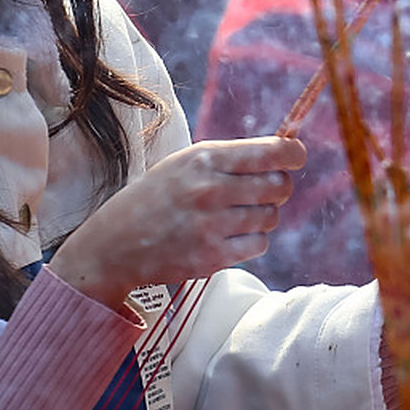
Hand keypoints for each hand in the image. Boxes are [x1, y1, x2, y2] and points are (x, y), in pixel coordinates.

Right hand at [49, 136, 304, 306]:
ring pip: (271, 217)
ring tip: (235, 215)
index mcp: (205, 158)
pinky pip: (258, 245)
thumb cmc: (156, 197)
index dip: (293, 155)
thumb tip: (285, 152)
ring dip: (262, 216)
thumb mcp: (185, 163)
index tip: (295, 158)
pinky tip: (228, 236)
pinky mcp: (212, 257)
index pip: (272, 152)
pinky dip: (251, 241)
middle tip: (263, 190)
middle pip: (280, 186)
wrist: (113, 245)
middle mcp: (210, 190)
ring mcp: (211, 226)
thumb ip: (230, 158)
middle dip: (278, 187)